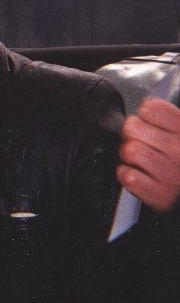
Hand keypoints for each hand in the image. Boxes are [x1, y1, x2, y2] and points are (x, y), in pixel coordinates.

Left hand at [117, 97, 179, 212]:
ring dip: (129, 156)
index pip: (150, 109)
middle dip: (131, 135)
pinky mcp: (161, 196)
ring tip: (141, 161)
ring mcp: (172, 175)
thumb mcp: (177, 132)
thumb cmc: (178, 158)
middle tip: (143, 144)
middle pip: (131, 127)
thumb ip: (165, 116)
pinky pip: (128, 176)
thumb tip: (147, 106)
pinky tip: (140, 176)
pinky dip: (127, 175)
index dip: (144, 115)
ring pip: (129, 150)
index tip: (150, 123)